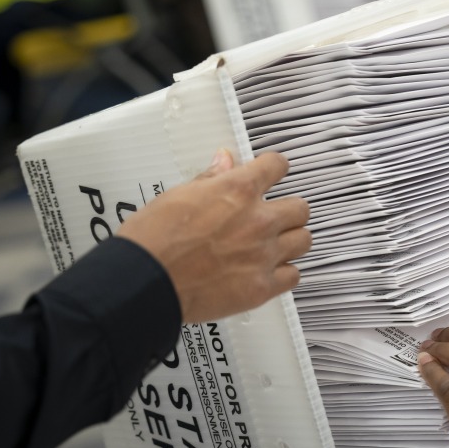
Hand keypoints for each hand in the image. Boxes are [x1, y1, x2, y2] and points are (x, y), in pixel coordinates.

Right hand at [117, 149, 310, 322]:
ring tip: (274, 245)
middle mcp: (258, 220)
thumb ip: (210, 179)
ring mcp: (264, 255)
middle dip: (288, 210)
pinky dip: (283, 273)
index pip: (277, 166)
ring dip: (291, 240)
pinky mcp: (262, 287)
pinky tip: (267, 271)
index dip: (274, 168)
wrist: (144, 282)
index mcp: (238, 191)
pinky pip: (294, 275)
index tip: (272, 173)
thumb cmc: (153, 240)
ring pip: (303, 240)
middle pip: (300, 208)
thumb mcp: (177, 196)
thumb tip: (225, 160)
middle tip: (273, 217)